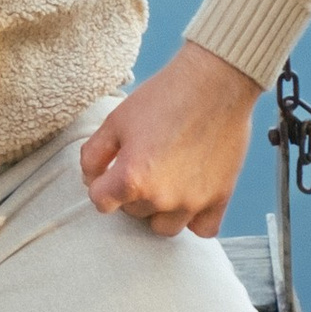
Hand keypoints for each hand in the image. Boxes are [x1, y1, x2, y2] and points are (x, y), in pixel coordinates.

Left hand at [79, 40, 261, 237]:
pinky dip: (194, 219)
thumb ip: (93, 154)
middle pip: (132, 213)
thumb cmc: (164, 96)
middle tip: (142, 163)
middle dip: (130, 193)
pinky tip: (189, 197)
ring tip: (164, 182)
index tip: (110, 171)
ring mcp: (193, 201)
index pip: (100, 202)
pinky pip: (203, 229)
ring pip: (164, 227)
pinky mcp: (220, 197)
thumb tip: (90, 178)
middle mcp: (162, 197)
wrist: (216, 82)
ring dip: (158, 210)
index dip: (100, 185)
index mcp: (132, 178)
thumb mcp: (116, 120)